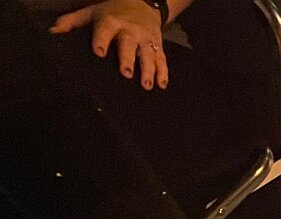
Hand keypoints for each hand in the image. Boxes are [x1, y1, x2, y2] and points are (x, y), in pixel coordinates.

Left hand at [51, 0, 168, 90]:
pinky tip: (161, 85)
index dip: (102, 40)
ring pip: (148, 54)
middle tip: (126, 73)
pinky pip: (161, 59)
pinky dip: (163, 72)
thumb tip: (53, 31)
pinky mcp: (157, 44)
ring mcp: (145, 38)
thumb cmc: (112, 11)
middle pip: (129, 44)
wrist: (143, 3)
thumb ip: (71, 21)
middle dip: (128, 58)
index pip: (105, 30)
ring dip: (148, 69)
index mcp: (111, 21)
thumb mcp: (91, 12)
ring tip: (146, 84)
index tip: (99, 52)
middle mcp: (130, 30)